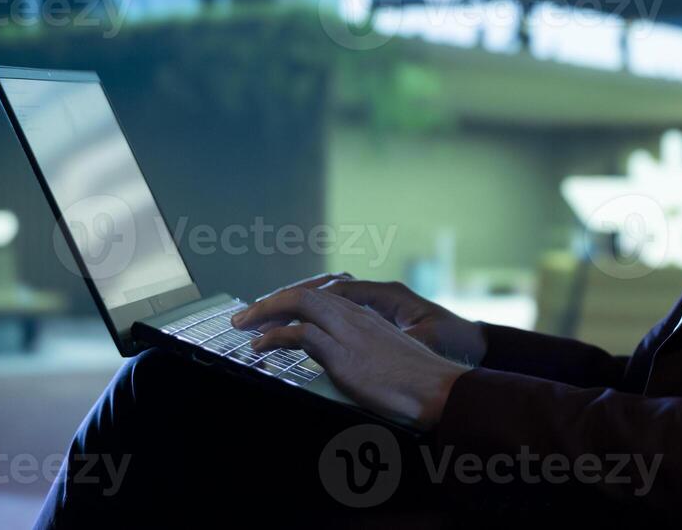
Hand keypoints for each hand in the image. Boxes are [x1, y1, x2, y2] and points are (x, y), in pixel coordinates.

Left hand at [232, 282, 466, 430]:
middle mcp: (356, 316)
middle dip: (271, 302)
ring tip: (243, 326)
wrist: (438, 387)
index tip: (272, 313)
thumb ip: (365, 350)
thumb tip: (348, 362)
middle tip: (245, 317)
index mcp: (367, 315)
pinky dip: (274, 337)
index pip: (322, 296)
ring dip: (265, 312)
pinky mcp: (343, 354)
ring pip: (299, 304)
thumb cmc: (418, 380)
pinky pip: (300, 335)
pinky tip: (260, 346)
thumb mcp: (388, 356)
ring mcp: (349, 332)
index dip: (292, 301)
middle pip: (305, 293)